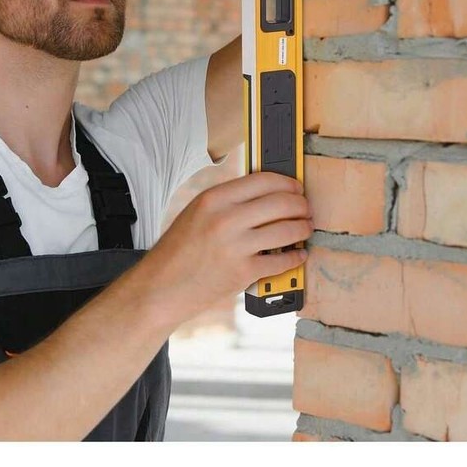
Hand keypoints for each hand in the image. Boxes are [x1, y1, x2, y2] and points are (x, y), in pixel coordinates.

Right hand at [146, 170, 312, 320]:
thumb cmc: (177, 250)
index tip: (295, 187)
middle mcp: (226, 219)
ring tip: (305, 228)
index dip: (287, 182)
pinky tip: (298, 255)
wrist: (161, 287)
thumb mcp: (197, 212)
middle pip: (281, 202)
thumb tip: (266, 192)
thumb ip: (228, 200)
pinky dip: (296, 257)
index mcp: (213, 198)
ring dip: (303, 228)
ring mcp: (236, 246)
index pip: (263, 180)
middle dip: (301, 205)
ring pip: (287, 230)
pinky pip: (282, 261)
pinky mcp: (244, 273)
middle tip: (305, 208)